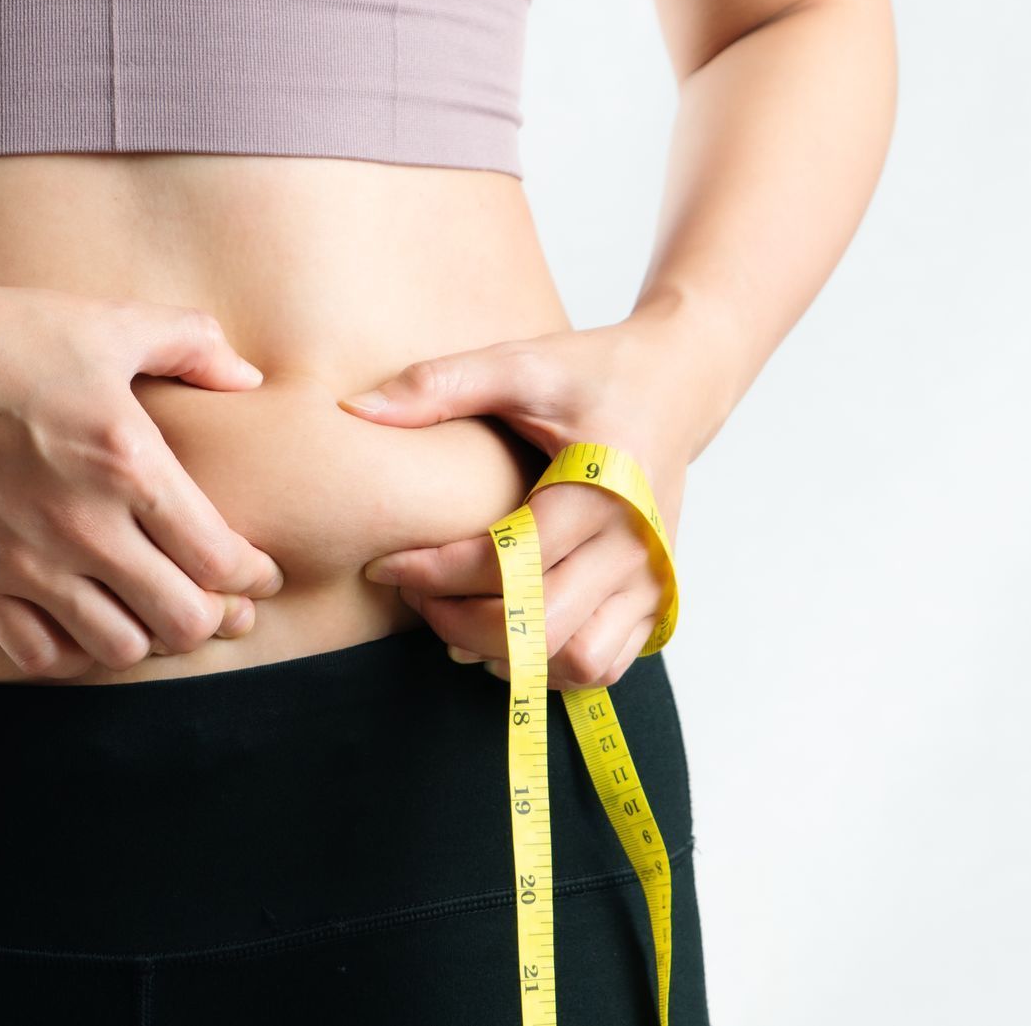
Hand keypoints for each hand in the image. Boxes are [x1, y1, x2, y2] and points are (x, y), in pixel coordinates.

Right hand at [0, 268, 287, 678]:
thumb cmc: (12, 336)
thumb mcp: (114, 324)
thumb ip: (194, 346)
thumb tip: (250, 379)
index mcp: (129, 463)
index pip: (219, 560)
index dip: (254, 576)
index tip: (259, 572)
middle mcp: (82, 524)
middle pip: (182, 621)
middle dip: (216, 618)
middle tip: (221, 602)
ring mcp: (25, 560)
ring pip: (119, 650)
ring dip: (150, 637)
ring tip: (155, 610)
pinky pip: (40, 656)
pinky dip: (76, 652)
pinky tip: (90, 618)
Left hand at [340, 321, 707, 689]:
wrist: (676, 384)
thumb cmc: (593, 374)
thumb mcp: (519, 364)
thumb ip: (438, 384)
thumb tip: (353, 409)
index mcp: (603, 486)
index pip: (509, 560)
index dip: (433, 573)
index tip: (384, 564)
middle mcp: (635, 542)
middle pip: (541, 624)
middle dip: (460, 621)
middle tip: (414, 595)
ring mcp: (652, 577)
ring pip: (580, 660)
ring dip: (511, 655)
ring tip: (458, 621)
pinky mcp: (656, 596)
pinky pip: (605, 663)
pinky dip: (552, 667)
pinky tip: (509, 636)